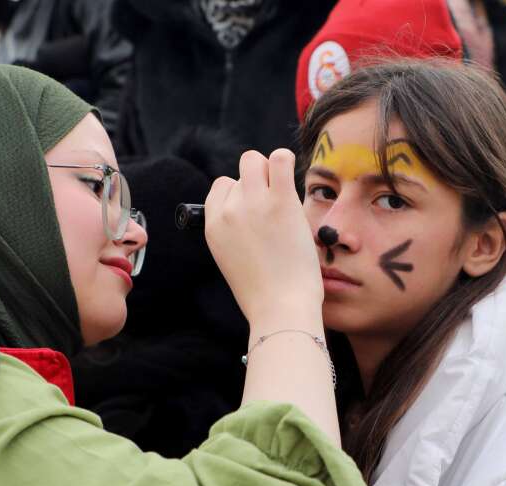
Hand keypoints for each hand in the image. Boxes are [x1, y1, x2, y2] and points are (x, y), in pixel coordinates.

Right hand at [204, 149, 322, 325]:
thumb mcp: (233, 260)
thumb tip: (252, 213)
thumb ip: (235, 232)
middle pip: (239, 173)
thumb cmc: (265, 293)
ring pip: (255, 160)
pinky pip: (279, 158)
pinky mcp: (280, 201)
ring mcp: (252, 204)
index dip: (241, 195)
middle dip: (257, 184)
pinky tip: (293, 179)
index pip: (221, 188)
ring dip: (270, 171)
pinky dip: (286, 161)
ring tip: (284, 195)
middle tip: (275, 208)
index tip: (258, 214)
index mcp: (212, 226)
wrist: (280, 308)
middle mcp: (228, 212)